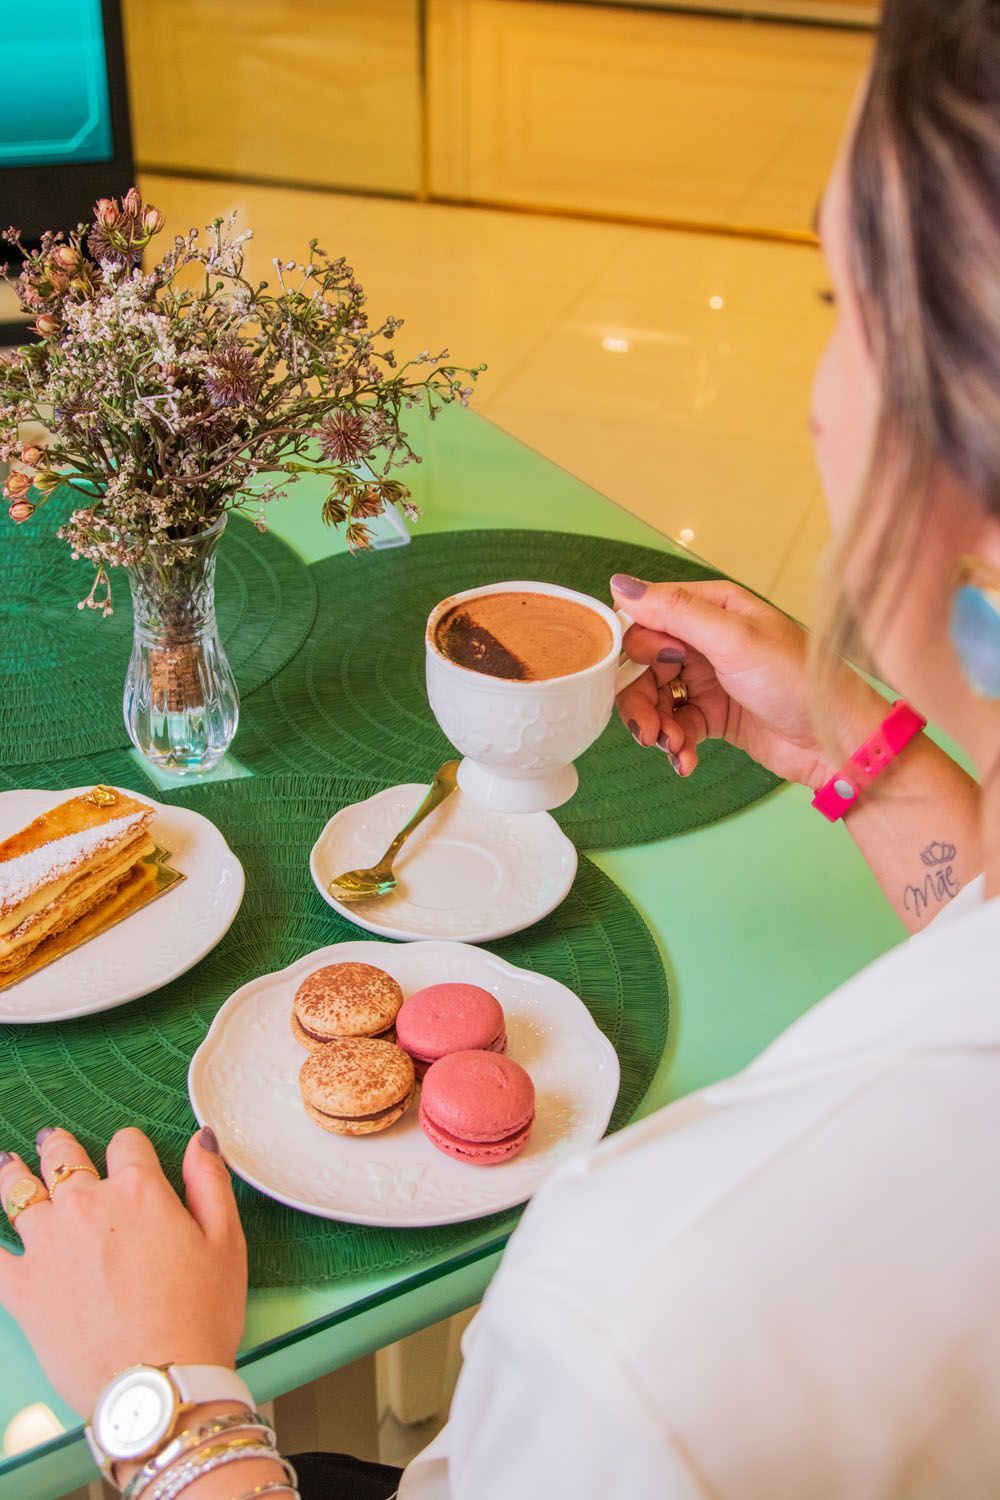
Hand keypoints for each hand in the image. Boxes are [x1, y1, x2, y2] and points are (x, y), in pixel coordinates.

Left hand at [0, 1125, 246, 1416]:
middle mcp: (87, 1206)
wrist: (156, 1385)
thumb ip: (209, 1181)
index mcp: (140, 1191)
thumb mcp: (226, 1242)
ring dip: (14, 1175)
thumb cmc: (199, 1318)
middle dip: (60, 1148)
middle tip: (52, 1142)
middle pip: (64, 1158)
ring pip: (18, 1193)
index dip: (129, 1147)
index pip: (126, 1143)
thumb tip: (201, 1138)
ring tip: (8, 1166)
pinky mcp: (20, 1289)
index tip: (127, 1154)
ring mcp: (47, 1245)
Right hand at [611, 573, 880, 786]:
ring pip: (656, 698)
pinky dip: (676, 744)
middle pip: (644, 664)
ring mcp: (708, 678)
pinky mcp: (713, 715)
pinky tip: (686, 760)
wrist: (837, 742)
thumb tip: (620, 586)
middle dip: (640, 698)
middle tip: (647, 729)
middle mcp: (705, 639)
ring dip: (656, 726)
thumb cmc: (798, 681)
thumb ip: (676, 613)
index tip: (641, 673)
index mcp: (712, 607)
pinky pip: (676, 726)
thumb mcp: (734, 640)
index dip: (633, 648)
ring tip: (672, 747)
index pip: (647, 617)